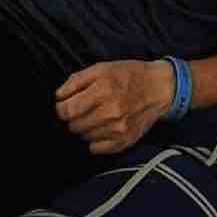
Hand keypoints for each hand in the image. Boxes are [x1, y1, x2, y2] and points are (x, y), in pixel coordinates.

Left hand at [54, 57, 174, 153]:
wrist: (158, 88)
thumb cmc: (128, 75)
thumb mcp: (101, 68)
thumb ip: (76, 81)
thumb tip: (58, 97)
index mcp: (103, 90)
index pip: (66, 111)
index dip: (61, 108)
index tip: (65, 105)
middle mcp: (110, 112)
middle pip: (73, 126)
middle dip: (73, 118)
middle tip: (83, 109)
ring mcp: (118, 129)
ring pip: (83, 137)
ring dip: (84, 128)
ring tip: (95, 116)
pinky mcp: (124, 141)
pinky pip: (96, 148)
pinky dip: (95, 140)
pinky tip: (102, 128)